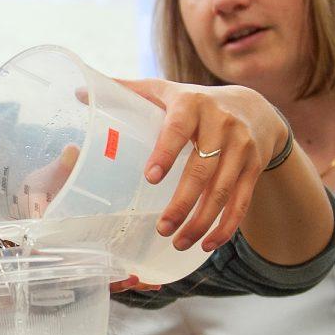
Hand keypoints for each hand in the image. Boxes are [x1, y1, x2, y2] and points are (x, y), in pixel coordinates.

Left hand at [117, 78, 286, 252]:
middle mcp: (221, 124)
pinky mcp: (254, 167)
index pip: (178, 129)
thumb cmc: (196, 103)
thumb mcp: (166, 90)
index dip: (166, 153)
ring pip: (222, 190)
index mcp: (192, 104)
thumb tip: (80, 92)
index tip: (150, 179)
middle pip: (201, 169)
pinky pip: (242, 200)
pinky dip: (226, 226)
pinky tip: (208, 244)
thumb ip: (128, 92)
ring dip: (202, 221)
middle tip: (162, 229)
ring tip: (179, 243)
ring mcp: (241, 147)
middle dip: (182, 203)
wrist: (254, 107)